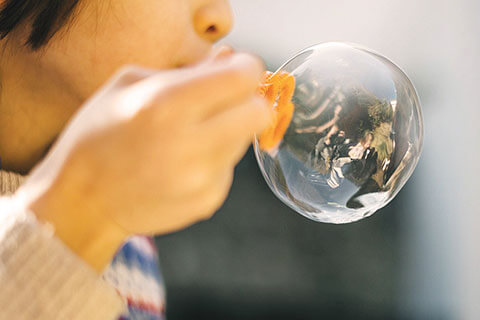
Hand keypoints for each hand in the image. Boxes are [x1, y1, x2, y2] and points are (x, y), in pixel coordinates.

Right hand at [23, 53, 270, 270]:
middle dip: (246, 101)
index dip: (244, 68)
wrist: (82, 202)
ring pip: (246, 140)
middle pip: (259, 112)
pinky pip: (230, 169)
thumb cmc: (97, 136)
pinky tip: (182, 165)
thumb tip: (229, 58)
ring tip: (189, 137)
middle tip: (222, 103)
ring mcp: (202, 178)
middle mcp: (191, 144)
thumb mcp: (129, 84)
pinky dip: (214, 160)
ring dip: (228, 131)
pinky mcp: (208, 202)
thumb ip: (186, 69)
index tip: (234, 71)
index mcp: (167, 104)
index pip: (243, 77)